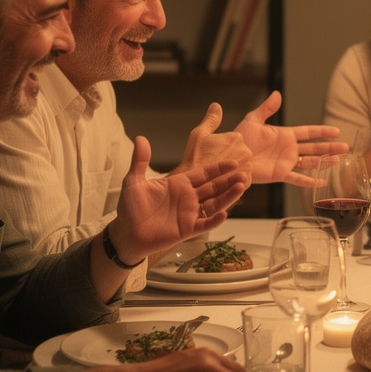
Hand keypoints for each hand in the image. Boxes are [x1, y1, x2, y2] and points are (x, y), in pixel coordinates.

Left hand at [109, 136, 248, 260]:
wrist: (126, 233)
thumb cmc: (130, 208)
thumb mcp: (134, 181)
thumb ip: (140, 161)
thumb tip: (140, 139)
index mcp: (178, 184)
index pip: (203, 174)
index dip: (218, 168)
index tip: (233, 162)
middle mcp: (188, 198)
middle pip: (213, 187)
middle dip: (229, 180)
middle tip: (244, 173)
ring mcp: (189, 214)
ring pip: (214, 204)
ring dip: (228, 196)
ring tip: (241, 187)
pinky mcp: (187, 229)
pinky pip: (205, 224)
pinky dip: (215, 220)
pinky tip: (224, 213)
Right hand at [172, 103, 252, 188]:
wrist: (191, 183)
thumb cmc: (194, 158)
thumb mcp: (199, 134)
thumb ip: (211, 119)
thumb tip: (216, 106)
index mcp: (237, 137)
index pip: (234, 141)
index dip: (221, 148)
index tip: (212, 153)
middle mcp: (246, 151)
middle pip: (240, 153)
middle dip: (229, 158)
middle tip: (214, 163)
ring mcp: (247, 168)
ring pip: (242, 166)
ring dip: (232, 170)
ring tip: (218, 174)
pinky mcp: (246, 183)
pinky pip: (242, 180)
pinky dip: (233, 180)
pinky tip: (222, 181)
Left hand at [233, 91, 346, 187]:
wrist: (231, 157)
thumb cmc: (239, 139)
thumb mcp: (253, 120)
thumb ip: (267, 108)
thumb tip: (277, 94)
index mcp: (284, 135)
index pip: (308, 132)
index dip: (322, 132)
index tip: (337, 131)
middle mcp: (288, 149)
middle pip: (314, 148)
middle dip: (330, 147)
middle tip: (346, 147)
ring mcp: (286, 162)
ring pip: (311, 162)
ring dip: (325, 162)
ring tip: (339, 160)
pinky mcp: (280, 174)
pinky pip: (298, 178)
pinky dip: (310, 181)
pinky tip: (322, 181)